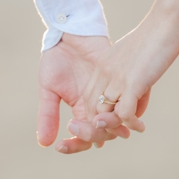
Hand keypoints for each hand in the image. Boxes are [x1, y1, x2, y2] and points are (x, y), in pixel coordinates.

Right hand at [37, 34, 131, 154]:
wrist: (71, 33)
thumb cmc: (57, 59)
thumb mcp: (48, 90)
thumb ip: (48, 116)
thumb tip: (45, 143)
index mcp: (81, 111)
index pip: (83, 137)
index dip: (73, 145)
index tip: (60, 145)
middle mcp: (99, 106)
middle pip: (103, 134)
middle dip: (91, 136)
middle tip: (77, 129)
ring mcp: (113, 93)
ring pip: (118, 121)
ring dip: (110, 127)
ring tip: (99, 124)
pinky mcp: (125, 79)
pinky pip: (133, 100)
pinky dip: (128, 111)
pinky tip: (121, 114)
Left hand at [77, 12, 178, 140]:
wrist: (166, 21)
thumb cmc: (155, 38)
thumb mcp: (133, 60)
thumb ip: (129, 81)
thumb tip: (135, 105)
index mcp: (101, 67)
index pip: (88, 99)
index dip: (96, 115)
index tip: (110, 121)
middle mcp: (104, 74)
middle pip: (91, 111)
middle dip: (102, 126)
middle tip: (119, 131)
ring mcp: (116, 79)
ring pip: (104, 116)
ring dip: (116, 127)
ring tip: (132, 128)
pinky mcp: (132, 83)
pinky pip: (124, 114)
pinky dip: (131, 124)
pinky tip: (140, 126)